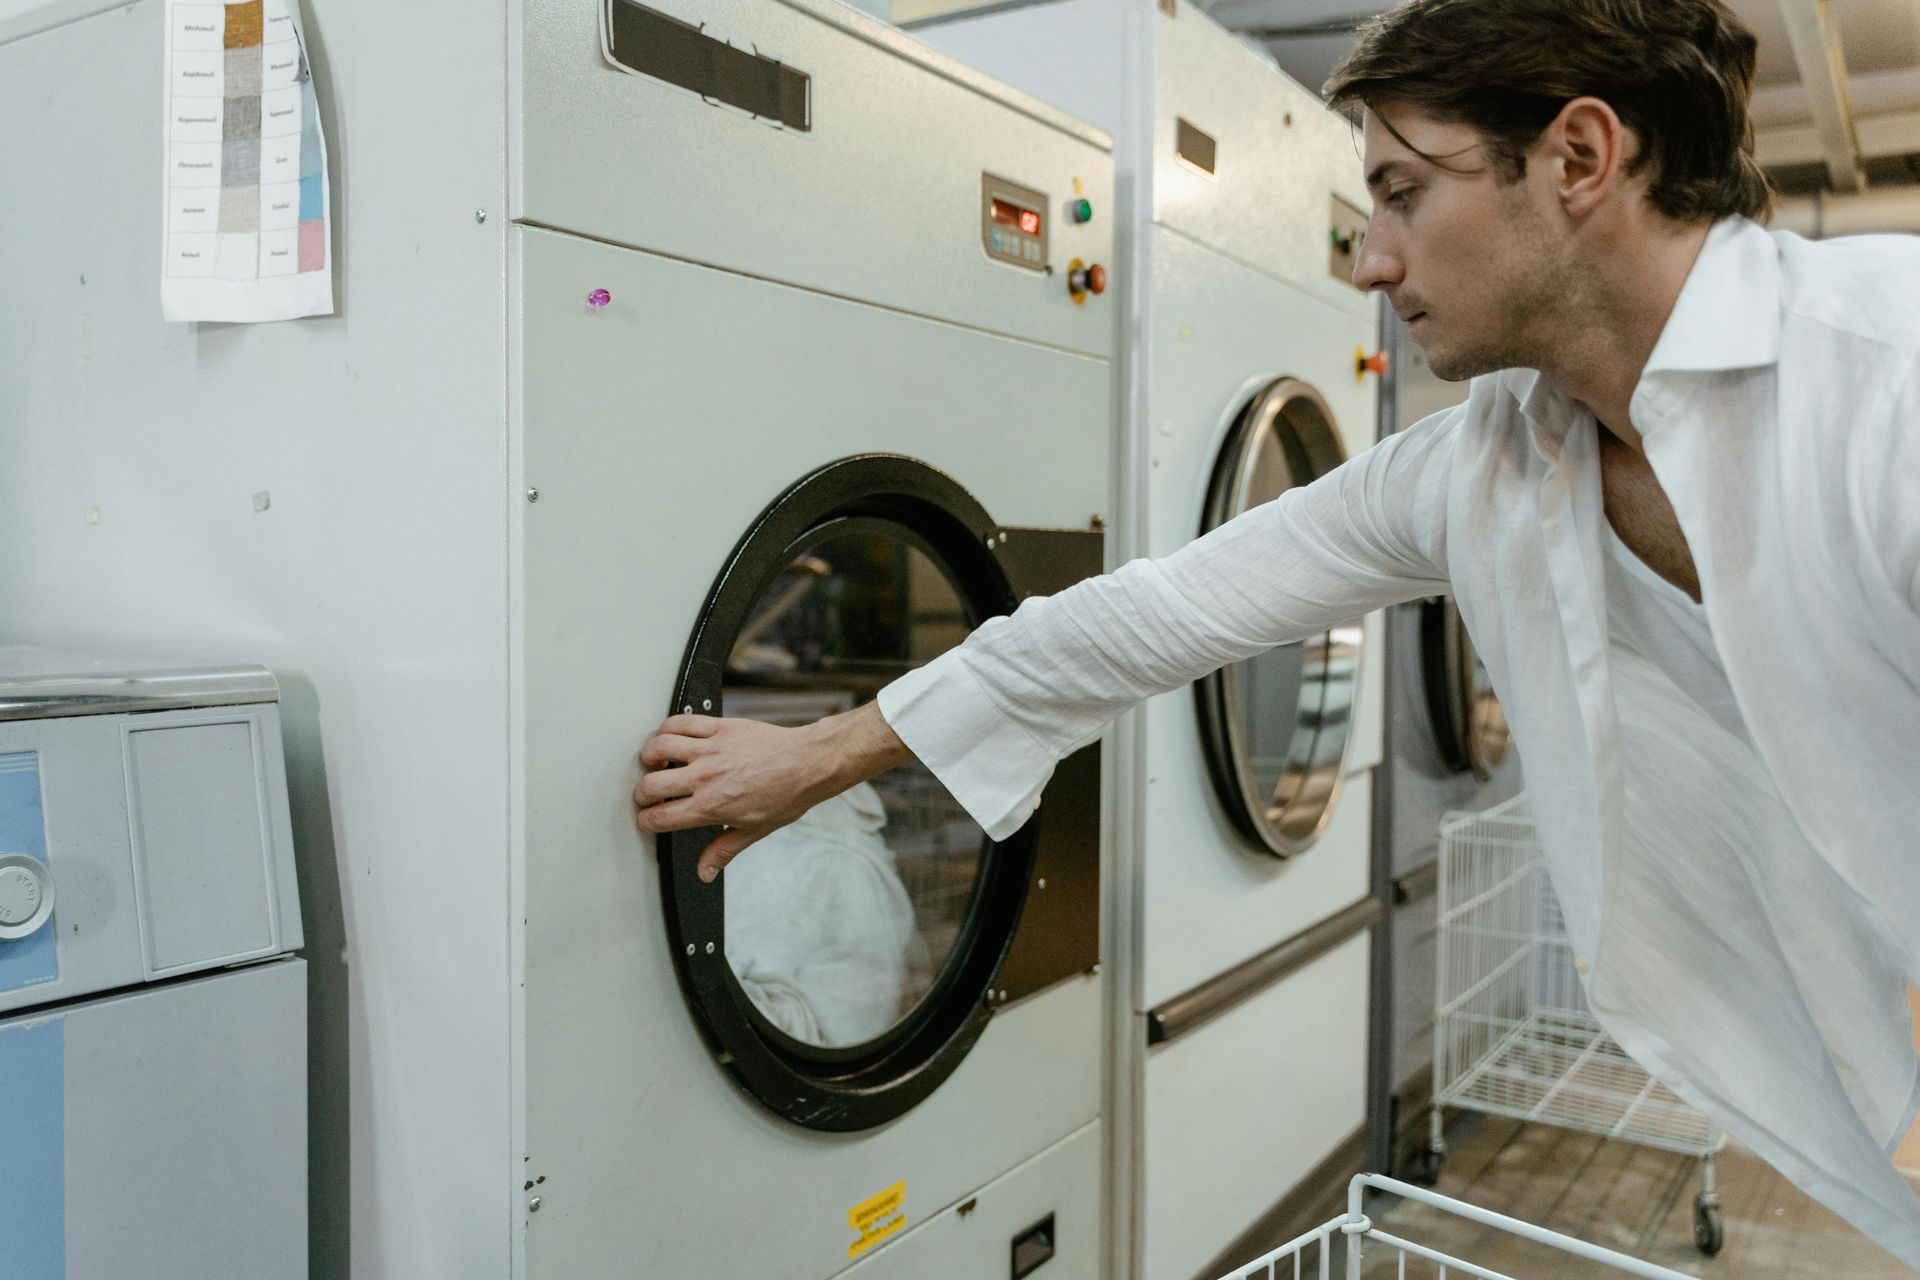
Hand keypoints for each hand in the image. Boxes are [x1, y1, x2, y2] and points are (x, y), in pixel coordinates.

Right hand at [633, 704, 914, 882]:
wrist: (807, 764)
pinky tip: (670, 736)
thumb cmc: (786, 795)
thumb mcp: (753, 830)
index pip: (658, 817)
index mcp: (710, 806)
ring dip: (649, 757)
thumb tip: (705, 872)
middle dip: (641, 793)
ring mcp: (710, 750)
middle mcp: (705, 777)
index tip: (647, 819)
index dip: (645, 821)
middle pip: (650, 784)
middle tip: (647, 795)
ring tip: (654, 763)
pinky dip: (668, 727)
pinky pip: (682, 722)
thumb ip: (722, 851)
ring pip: (659, 747)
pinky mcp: (719, 728)